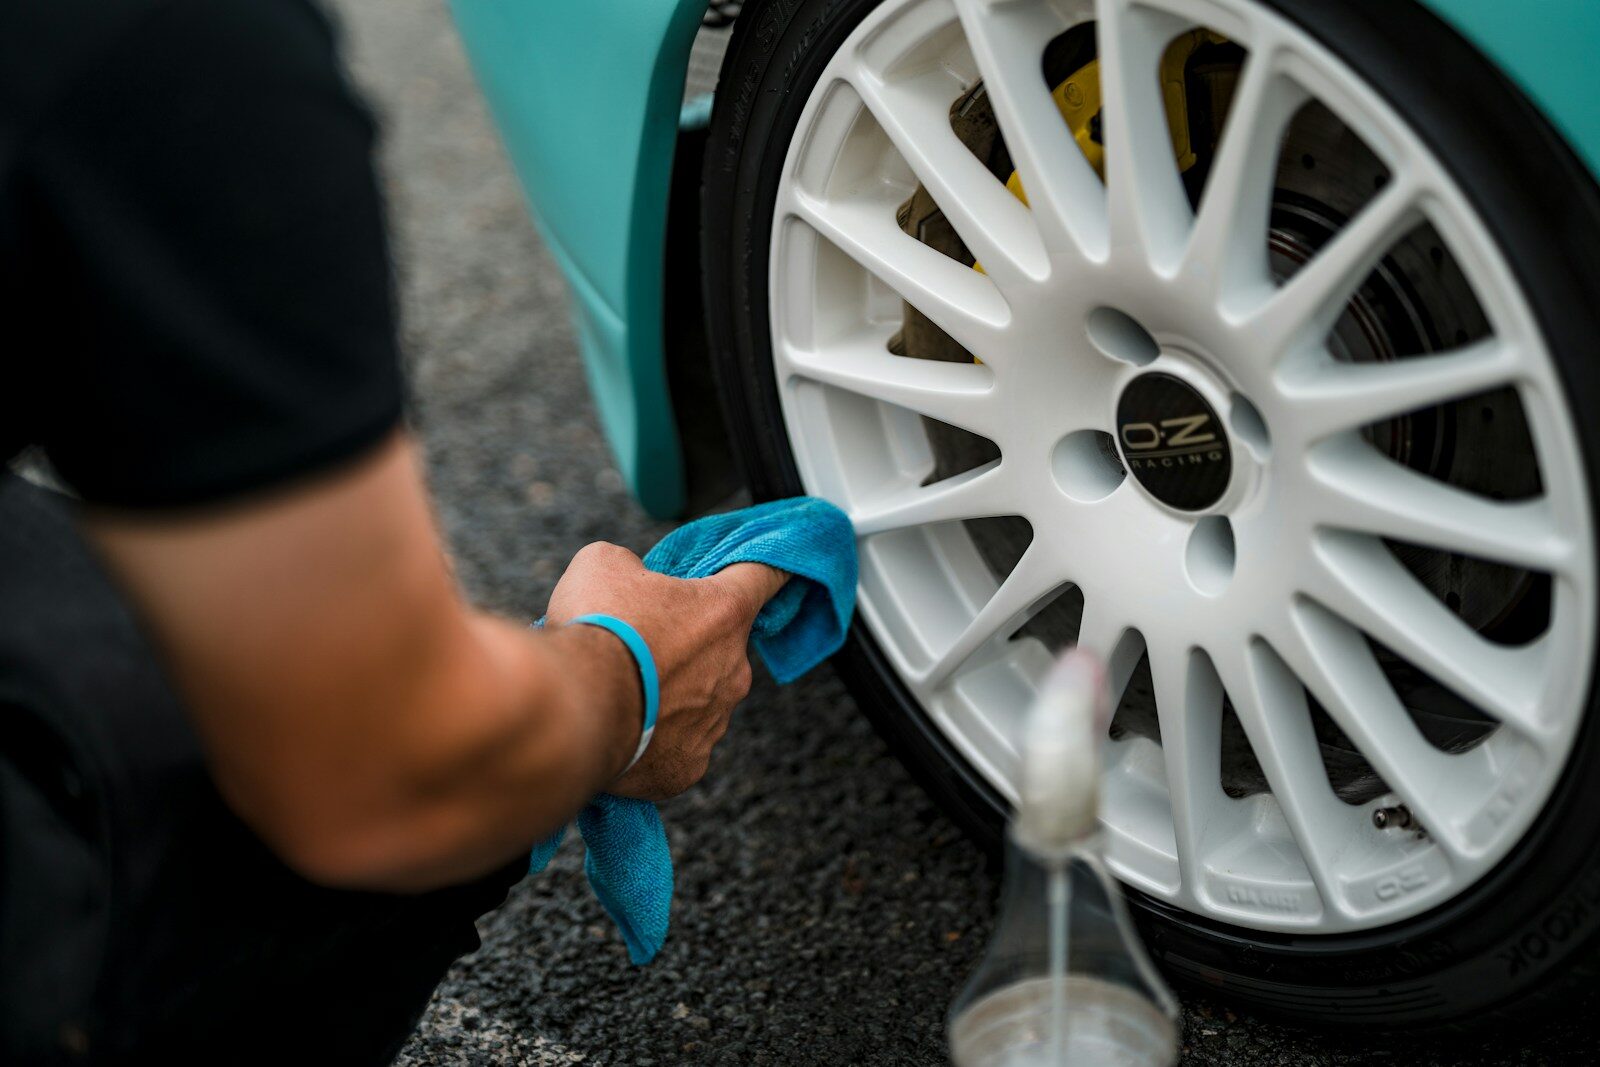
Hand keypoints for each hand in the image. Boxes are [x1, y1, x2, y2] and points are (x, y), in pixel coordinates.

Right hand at [545, 542, 788, 800]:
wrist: (573, 708)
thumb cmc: (597, 627)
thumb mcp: (604, 564)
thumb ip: (632, 566)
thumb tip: (632, 583)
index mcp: (723, 612)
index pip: (764, 577)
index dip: (767, 568)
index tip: (777, 569)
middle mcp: (734, 669)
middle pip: (720, 647)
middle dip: (686, 643)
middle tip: (638, 645)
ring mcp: (715, 722)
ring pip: (699, 699)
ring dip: (671, 693)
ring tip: (622, 690)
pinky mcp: (689, 765)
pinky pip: (678, 745)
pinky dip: (653, 737)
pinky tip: (622, 729)